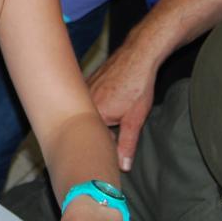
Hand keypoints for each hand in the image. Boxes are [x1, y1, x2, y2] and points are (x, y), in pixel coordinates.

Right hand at [87, 43, 157, 171]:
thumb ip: (127, 143)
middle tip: (115, 129)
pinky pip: (87, 100)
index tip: (112, 150)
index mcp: (95, 114)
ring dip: (98, 117)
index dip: (105, 146)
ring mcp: (84, 90)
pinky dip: (95, 104)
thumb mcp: (136, 118)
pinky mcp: (86, 82)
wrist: (138, 55)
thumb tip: (123, 166)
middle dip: (100, 132)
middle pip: (89, 125)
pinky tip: (110, 100)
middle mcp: (84, 102)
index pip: (94, 139)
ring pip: (88, 112)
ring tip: (114, 113)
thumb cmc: (138, 85)